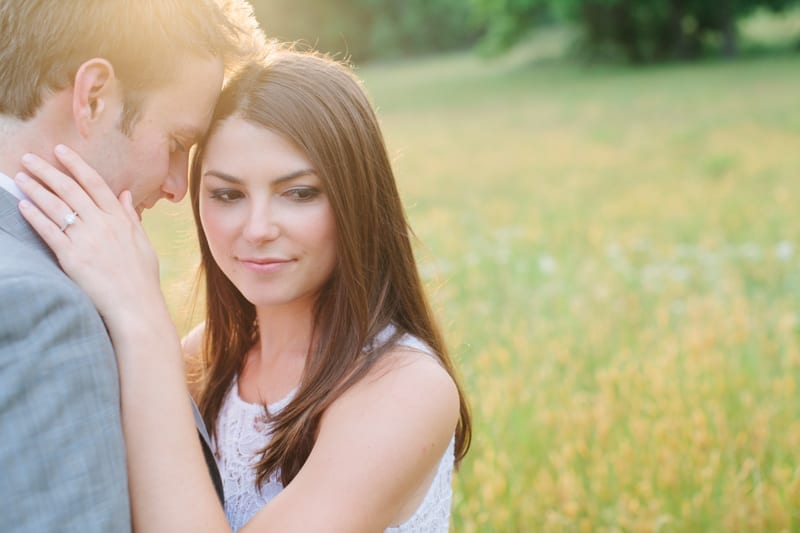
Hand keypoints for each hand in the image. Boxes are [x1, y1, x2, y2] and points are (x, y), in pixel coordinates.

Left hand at [15, 145, 163, 329]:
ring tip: (21, 177)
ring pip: (57, 207)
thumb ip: (130, 217)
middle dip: (48, 171)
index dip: (77, 164)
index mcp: (121, 220)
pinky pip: (50, 232)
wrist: (136, 306)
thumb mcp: (143, 243)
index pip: (95, 183)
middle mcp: (103, 225)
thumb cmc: (142, 278)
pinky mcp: (72, 258)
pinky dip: (35, 216)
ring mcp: (87, 240)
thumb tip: (124, 195)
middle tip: (29, 158)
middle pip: (70, 190)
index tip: (61, 150)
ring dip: (36, 189)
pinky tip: (23, 206)